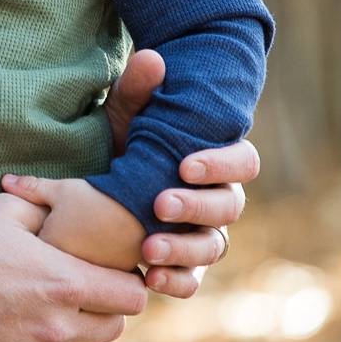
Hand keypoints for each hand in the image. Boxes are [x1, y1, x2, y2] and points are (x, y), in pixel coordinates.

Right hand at [0, 192, 147, 341]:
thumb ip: (41, 208)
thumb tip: (63, 209)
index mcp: (62, 280)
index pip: (132, 294)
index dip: (125, 281)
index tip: (108, 273)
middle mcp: (58, 326)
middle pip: (114, 325)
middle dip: (105, 307)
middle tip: (85, 294)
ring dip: (88, 339)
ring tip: (68, 322)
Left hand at [103, 47, 258, 298]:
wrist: (96, 179)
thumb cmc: (124, 140)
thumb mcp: (125, 112)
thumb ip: (139, 87)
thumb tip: (153, 59)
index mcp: (217, 158)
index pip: (244, 161)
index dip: (221, 163)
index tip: (184, 165)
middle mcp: (219, 198)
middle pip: (230, 206)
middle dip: (197, 206)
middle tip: (160, 204)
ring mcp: (204, 234)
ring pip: (214, 247)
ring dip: (184, 248)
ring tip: (149, 248)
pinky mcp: (182, 264)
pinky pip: (192, 281)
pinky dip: (175, 282)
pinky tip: (148, 278)